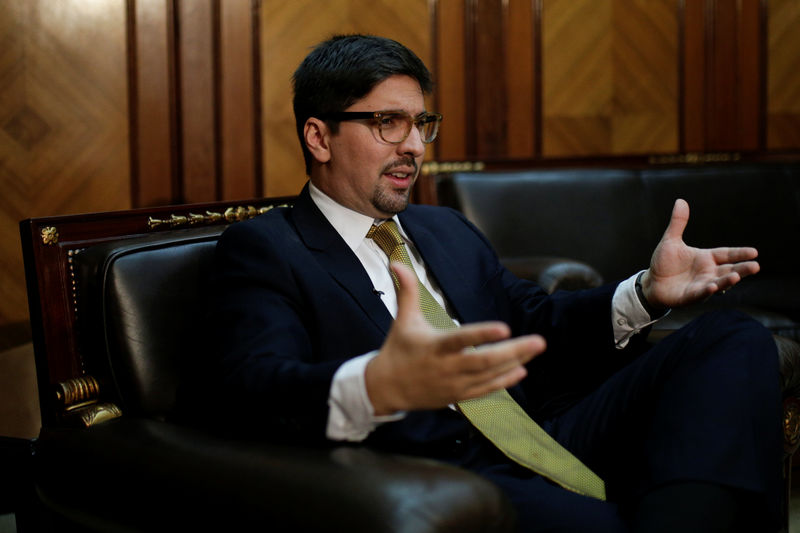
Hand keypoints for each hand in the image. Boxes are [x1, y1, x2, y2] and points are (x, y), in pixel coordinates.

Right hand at [366, 263, 545, 414]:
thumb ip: (407, 290)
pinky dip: (504, 381)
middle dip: (513, 351)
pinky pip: (485, 389)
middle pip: (483, 361)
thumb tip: (397, 261)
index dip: (482, 335)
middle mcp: (446, 366)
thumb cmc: (398, 349)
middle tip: (539, 341)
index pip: (461, 339)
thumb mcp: (403, 319)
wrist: (386, 388)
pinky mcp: (457, 396)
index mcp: (434, 346)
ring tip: (535, 348)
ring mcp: (454, 383)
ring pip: (489, 375)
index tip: (505, 327)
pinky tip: (521, 369)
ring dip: (514, 362)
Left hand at [642, 199, 759, 308]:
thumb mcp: (671, 241)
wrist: (651, 283)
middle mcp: (708, 272)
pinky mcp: (690, 296)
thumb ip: (678, 223)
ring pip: (718, 283)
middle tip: (756, 266)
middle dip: (742, 269)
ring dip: (727, 281)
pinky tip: (713, 287)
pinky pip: (700, 294)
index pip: (726, 254)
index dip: (739, 253)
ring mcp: (701, 285)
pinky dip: (707, 291)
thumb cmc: (664, 263)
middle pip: (728, 270)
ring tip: (736, 276)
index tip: (754, 252)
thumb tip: (680, 201)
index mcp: (706, 258)